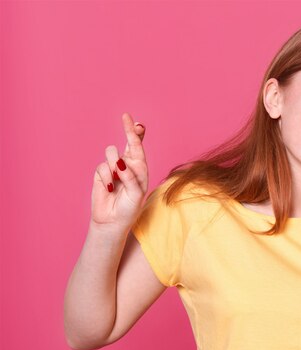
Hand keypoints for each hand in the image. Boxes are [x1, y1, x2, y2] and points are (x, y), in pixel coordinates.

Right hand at [91, 113, 148, 232]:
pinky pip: (102, 167)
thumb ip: (130, 177)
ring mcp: (113, 168)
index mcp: (140, 168)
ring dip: (115, 165)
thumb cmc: (129, 208)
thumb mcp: (136, 193)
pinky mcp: (101, 173)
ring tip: (117, 181)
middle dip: (128, 130)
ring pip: (112, 153)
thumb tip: (120, 162)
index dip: (137, 133)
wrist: (112, 221)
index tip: (136, 122)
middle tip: (127, 117)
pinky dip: (106, 177)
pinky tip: (109, 189)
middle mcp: (127, 164)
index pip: (139, 147)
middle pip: (128, 142)